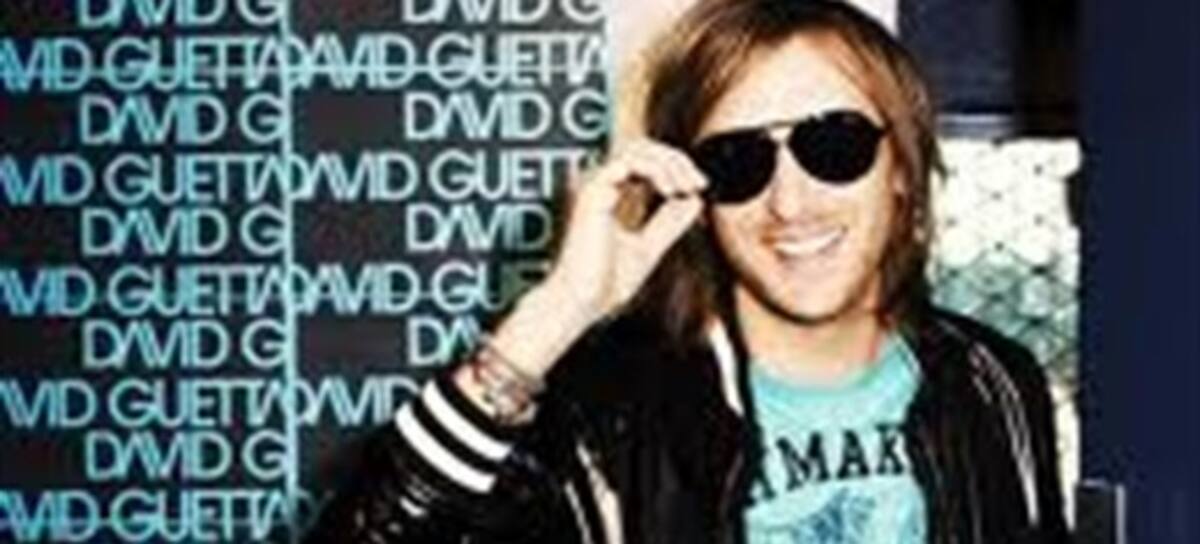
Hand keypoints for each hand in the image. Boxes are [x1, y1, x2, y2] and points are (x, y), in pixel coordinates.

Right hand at [546, 139, 707, 324]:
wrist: (582, 304)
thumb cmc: (603, 283)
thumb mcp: (650, 246)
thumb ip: (669, 222)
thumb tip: (693, 201)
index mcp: (611, 195)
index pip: (646, 162)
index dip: (676, 167)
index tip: (699, 186)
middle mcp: (601, 187)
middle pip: (644, 147)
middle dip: (677, 160)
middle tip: (698, 182)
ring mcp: (595, 187)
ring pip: (637, 149)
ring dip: (669, 163)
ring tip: (685, 186)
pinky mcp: (592, 192)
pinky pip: (627, 161)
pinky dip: (654, 169)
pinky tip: (669, 190)